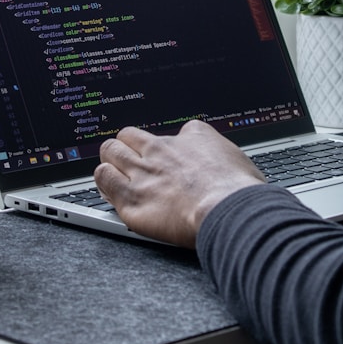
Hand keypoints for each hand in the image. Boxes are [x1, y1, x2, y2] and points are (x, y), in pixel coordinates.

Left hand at [94, 120, 265, 247]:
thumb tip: (225, 163)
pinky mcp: (131, 198)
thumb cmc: (239, 191)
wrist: (228, 209)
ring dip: (111, 160)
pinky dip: (104, 179)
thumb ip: (222, 157)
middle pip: (129, 135)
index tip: (167, 159)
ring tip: (114, 169)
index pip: (170, 133)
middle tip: (129, 158)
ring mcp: (144, 172)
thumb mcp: (238, 159)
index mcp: (192, 137)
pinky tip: (108, 185)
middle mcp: (163, 150)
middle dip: (127, 145)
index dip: (166, 147)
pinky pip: (103, 178)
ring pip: (111, 151)